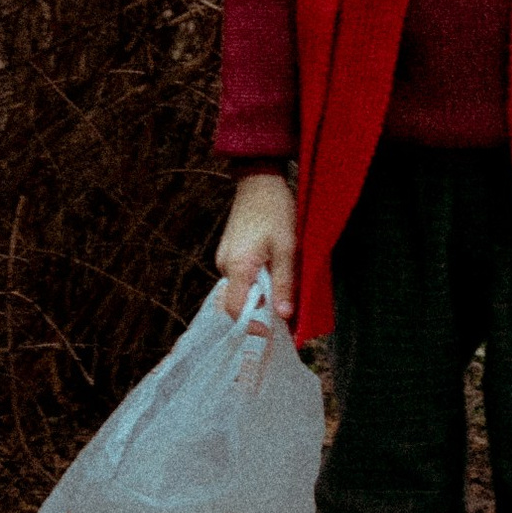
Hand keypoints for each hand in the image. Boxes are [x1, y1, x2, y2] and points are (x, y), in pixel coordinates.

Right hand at [216, 172, 297, 323]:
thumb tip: (283, 316)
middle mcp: (224, 265)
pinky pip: (240, 277)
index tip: (271, 331)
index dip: (251, 324)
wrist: (259, 181)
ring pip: (240, 289)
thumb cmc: (275, 211)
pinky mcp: (229, 253)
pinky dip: (256, 282)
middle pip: (237, 302)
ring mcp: (224, 258)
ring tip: (282, 289)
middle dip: (259, 311)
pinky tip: (273, 273)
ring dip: (260, 295)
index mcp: (236, 266)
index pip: (234, 309)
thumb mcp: (287, 249)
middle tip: (284, 312)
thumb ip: (284, 284)